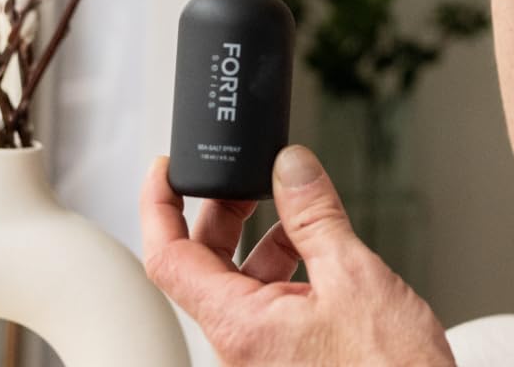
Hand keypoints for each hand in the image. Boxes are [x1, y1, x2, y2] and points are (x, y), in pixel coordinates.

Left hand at [141, 146, 455, 366]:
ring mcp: (265, 355)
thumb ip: (315, 215)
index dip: (160, 206)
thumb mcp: (353, 276)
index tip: (164, 169)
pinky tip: (318, 247)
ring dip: (262, 237)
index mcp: (240, 327)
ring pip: (241, 283)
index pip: (170, 258)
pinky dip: (287, 264)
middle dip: (224, 212)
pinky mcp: (290, 358)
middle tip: (251, 176)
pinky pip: (270, 302)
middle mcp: (242, 346)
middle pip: (204, 265)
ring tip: (297, 206)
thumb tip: (291, 165)